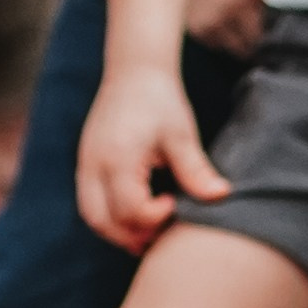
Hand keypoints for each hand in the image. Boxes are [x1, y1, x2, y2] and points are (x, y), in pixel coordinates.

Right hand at [76, 61, 228, 252]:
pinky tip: (137, 219)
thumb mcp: (181, 135)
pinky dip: (111, 220)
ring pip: (93, 218)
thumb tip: (221, 195)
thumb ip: (196, 169)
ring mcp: (85, 165)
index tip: (175, 204)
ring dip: (120, 232)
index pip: (130, 209)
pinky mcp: (85, 165)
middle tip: (164, 232)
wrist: (134, 72)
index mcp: (118, 158)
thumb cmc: (160, 101)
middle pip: (104, 222)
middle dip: (134, 235)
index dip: (155, 217)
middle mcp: (94, 165)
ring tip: (151, 232)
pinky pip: (90, 205)